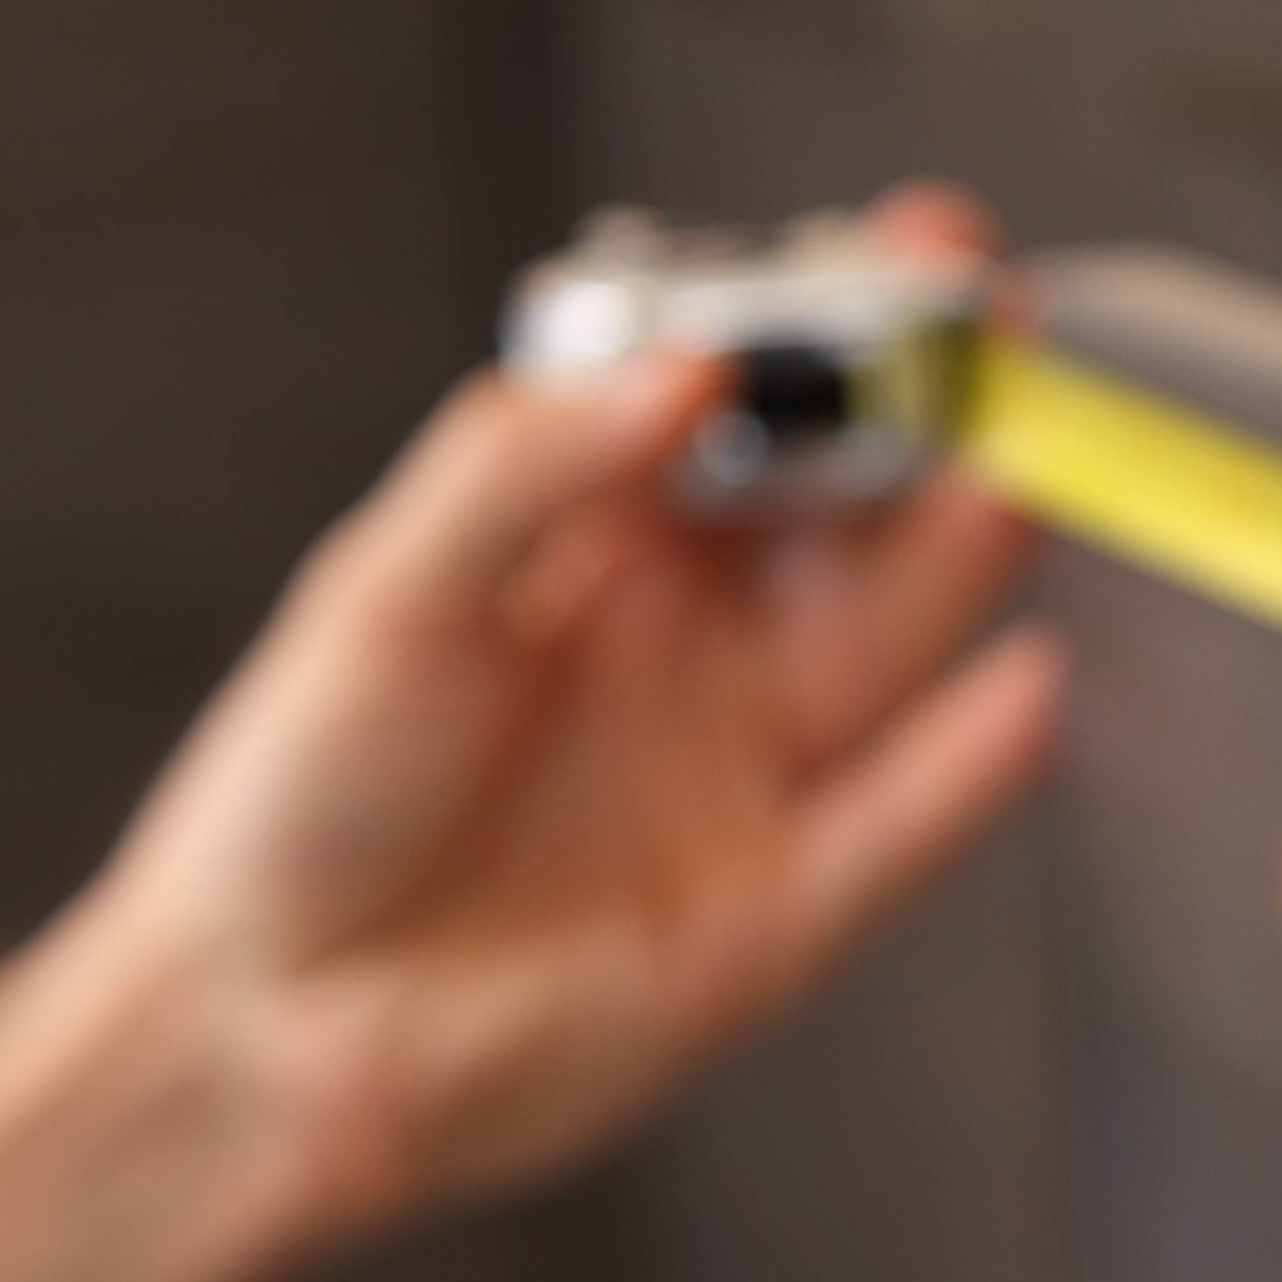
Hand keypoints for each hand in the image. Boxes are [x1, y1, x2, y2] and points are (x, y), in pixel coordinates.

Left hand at [46, 185, 1064, 1242]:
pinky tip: (1024, 688)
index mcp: (600, 552)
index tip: (901, 252)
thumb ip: (531, 465)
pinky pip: (892, 828)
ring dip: (960, 560)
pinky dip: (967, 766)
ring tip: (1014, 469)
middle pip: (848, 516)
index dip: (828, 331)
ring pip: (887, 649)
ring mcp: (743, 782)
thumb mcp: (388, 586)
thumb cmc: (293, 808)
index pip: (749, 413)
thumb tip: (691, 370)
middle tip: (987, 341)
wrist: (258, 1028)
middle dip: (925, 422)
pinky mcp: (773, 920)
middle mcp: (692, 656)